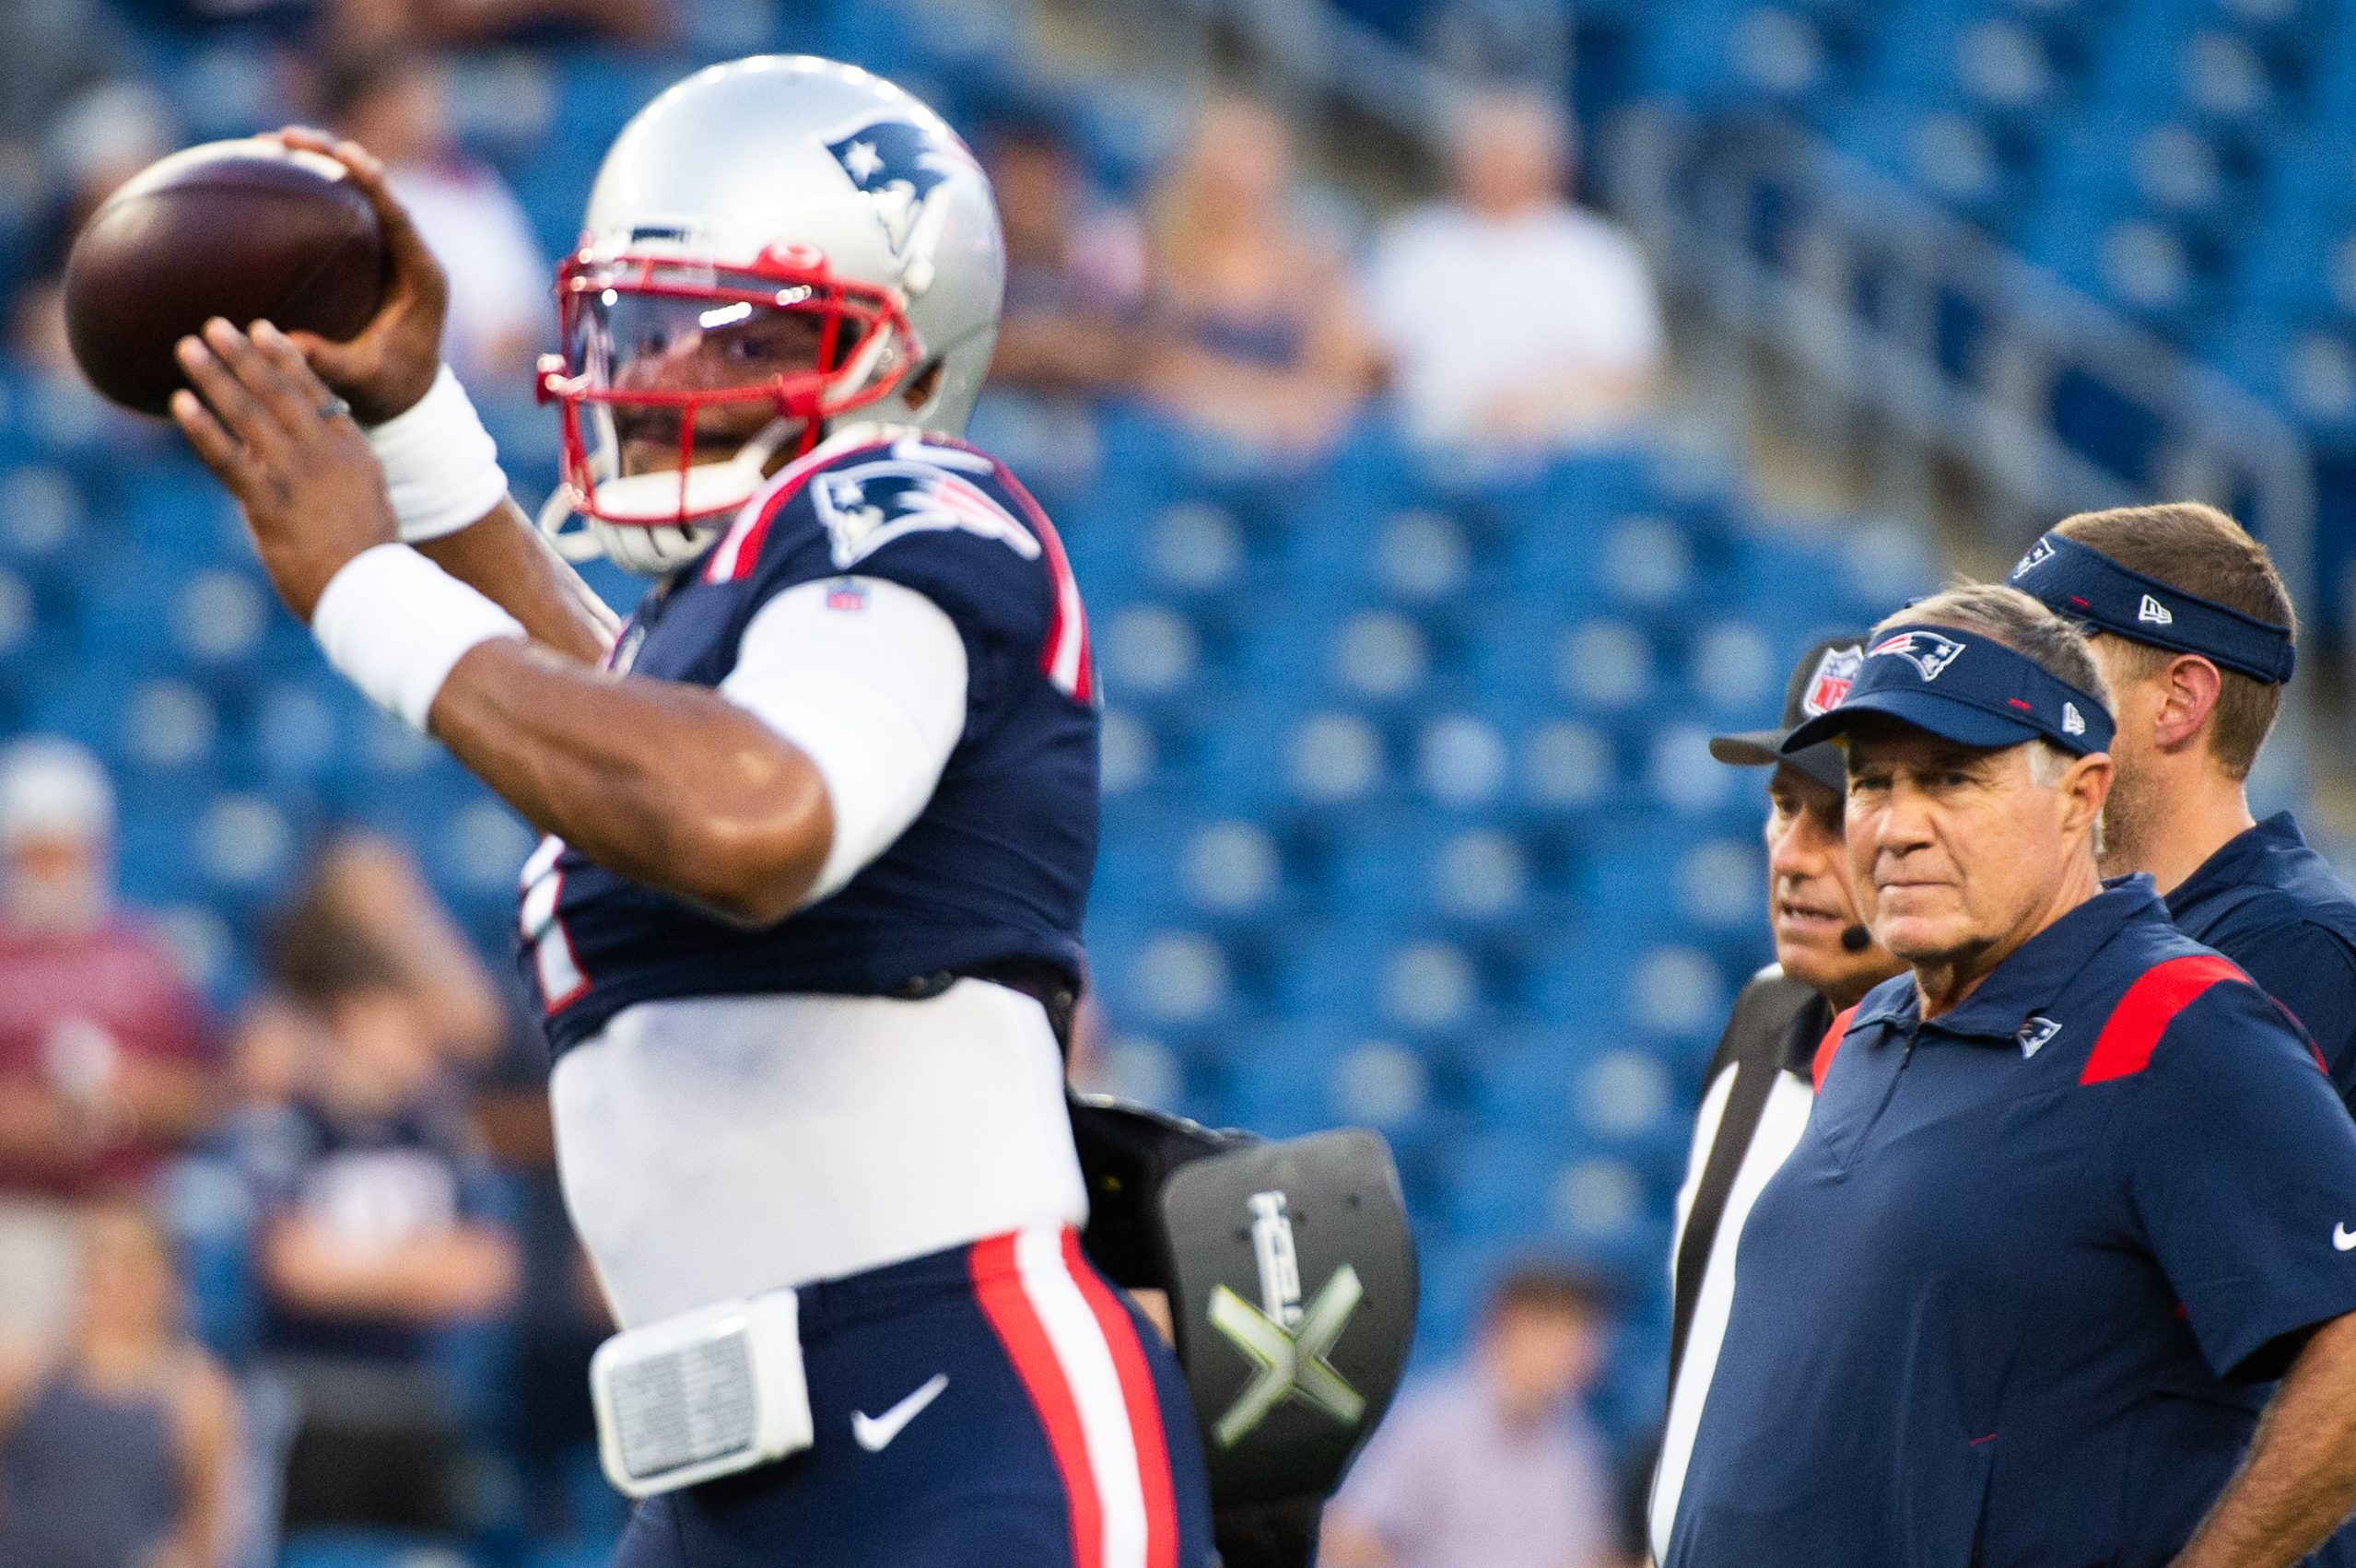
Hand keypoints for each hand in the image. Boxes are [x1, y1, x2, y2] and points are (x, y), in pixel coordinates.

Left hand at [171, 318, 397, 621]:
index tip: (262, 329)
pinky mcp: (270, 504)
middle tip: (214, 324)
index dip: (285, 357)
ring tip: (188, 348)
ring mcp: (298, 476)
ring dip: (216, 376)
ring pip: (249, 414)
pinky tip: (181, 403)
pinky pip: (229, 459)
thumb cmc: (369, 560)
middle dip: (243, 354)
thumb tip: (291, 465)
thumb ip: (332, 478)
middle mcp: (325, 454)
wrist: (375, 592)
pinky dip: (203, 429)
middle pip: (278, 392)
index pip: (315, 391)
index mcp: (354, 451)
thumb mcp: (363, 505)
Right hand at [269, 127, 449, 423]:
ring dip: (317, 166)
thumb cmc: (392, 390)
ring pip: (356, 195)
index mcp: (422, 276)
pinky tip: (261, 184)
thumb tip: (283, 343)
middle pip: (375, 190)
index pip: (399, 216)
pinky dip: (307, 197)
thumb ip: (332, 363)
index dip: (373, 181)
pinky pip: (339, 216)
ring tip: (267, 143)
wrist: (409, 398)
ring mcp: (389, 253)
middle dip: (333, 156)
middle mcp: (409, 255)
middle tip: (283, 136)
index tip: (345, 154)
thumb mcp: (364, 380)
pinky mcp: (370, 258)